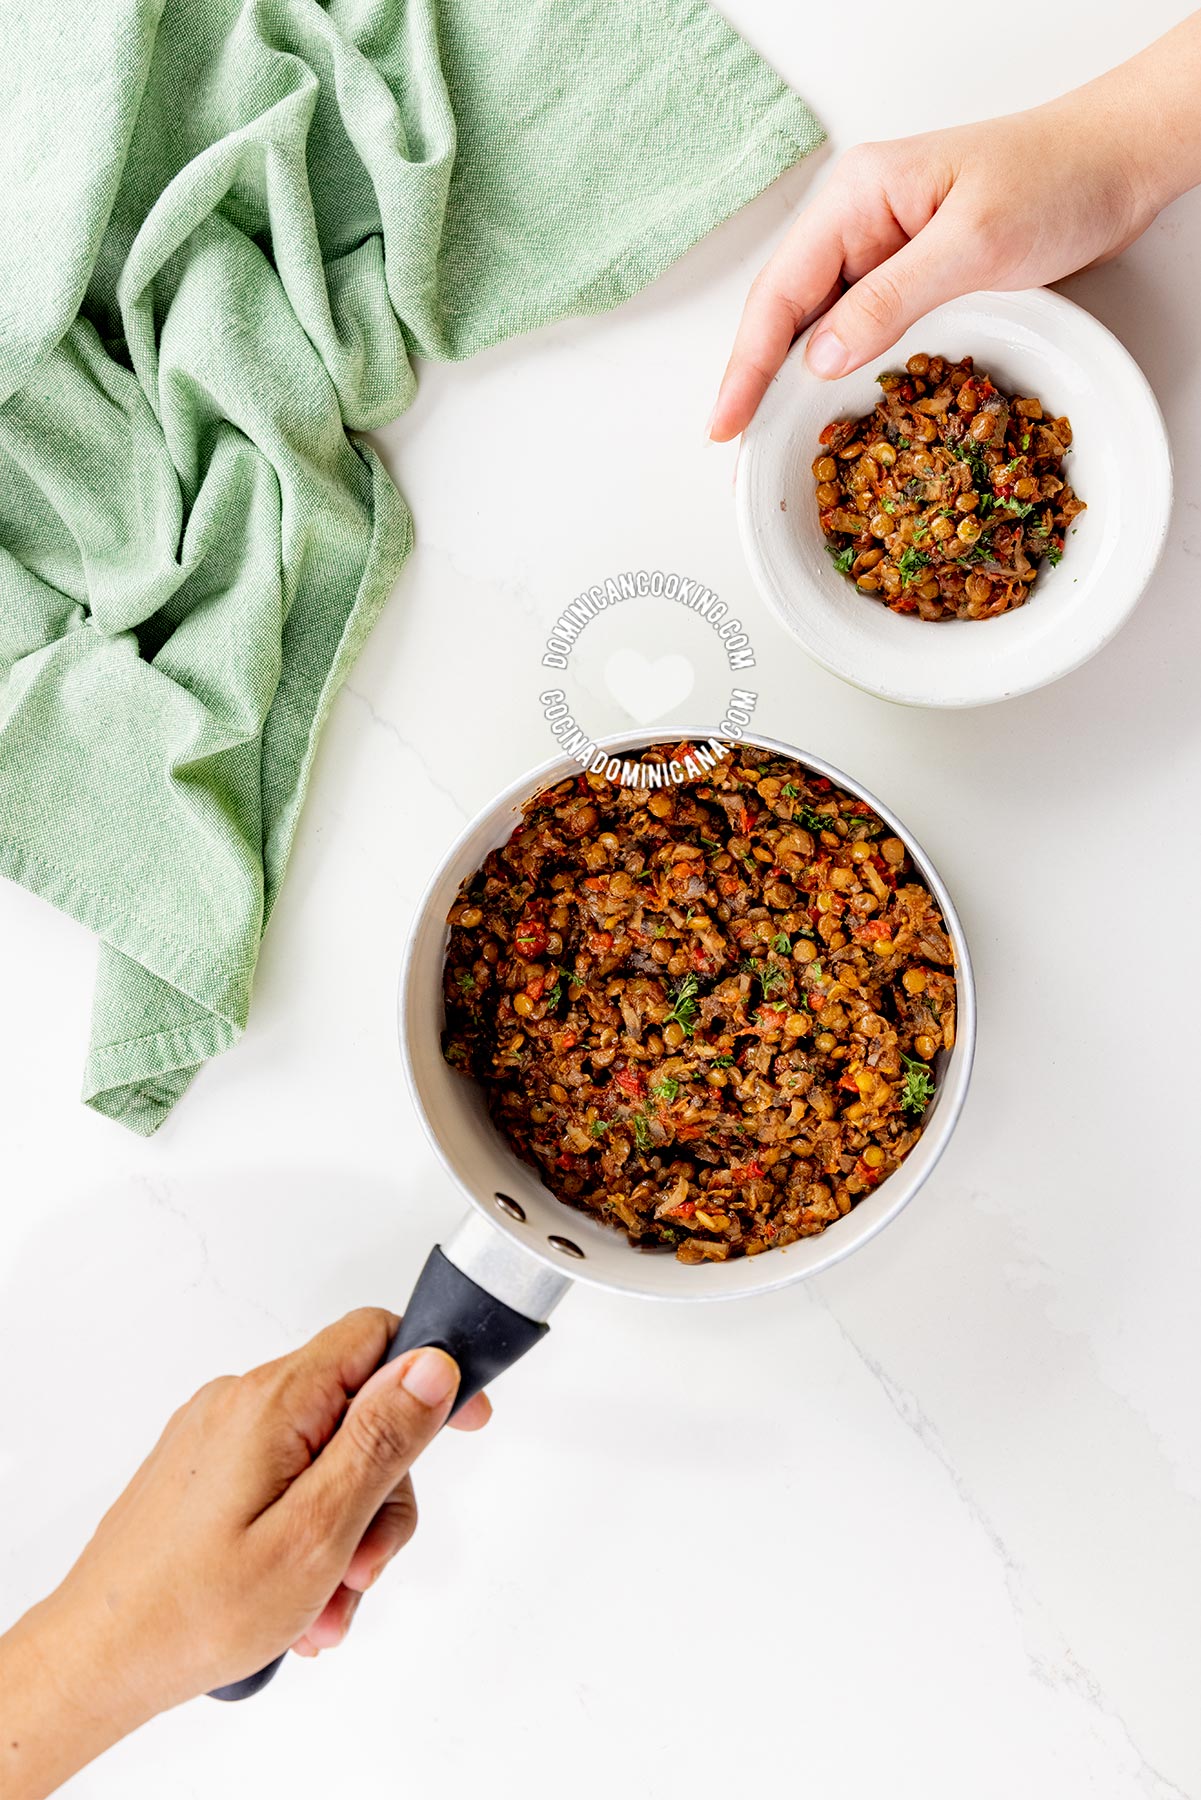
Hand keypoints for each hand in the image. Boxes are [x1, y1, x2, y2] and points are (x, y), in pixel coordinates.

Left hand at [0, 1311, 488, 1798]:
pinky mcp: (203, 1470)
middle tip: (362, 1565)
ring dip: (341, 1532)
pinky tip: (293, 1598)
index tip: (463, 1423)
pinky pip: (282, 1482)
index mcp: (273, 1400)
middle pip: (357, 1412)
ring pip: (323, 1458)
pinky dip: (302, 1535)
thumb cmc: (193, 1611)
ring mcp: (218, 1435)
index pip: (377, 1336)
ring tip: (321, 1605)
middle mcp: (241, 1400)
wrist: (95, 1662)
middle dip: (379, 1495)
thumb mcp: (318, 1531)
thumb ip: (381, 1441)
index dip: (430, 1375)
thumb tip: (431, 1367)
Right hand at [710, 16, 1200, 438]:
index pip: (780, 290)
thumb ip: (891, 299)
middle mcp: (859, 220)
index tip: (726, 423)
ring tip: (766, 441)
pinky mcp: (910, 273)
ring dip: (791, 382)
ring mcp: (882, 247)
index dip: (746, 364)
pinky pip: (856, 328)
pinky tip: (825, 408)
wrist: (1120, 161)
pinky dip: (836, 372)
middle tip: (734, 449)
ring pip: (816, 324)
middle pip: (785, 310)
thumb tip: (817, 358)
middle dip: (755, 380)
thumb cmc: (1058, 180)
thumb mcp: (973, 243)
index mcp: (857, 197)